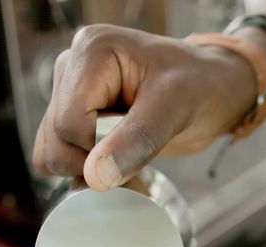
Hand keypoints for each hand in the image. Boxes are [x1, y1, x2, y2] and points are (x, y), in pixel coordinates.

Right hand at [32, 24, 256, 189]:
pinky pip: (59, 156)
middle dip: (92, 164)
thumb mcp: (177, 107)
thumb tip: (94, 176)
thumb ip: (137, 140)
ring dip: (87, 173)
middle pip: (54, 139)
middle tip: (138, 168)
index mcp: (93, 51)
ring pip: (50, 152)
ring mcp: (70, 93)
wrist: (215, 91)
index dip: (99, 151)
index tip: (138, 153)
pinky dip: (86, 173)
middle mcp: (72, 68)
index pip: (69, 122)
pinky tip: (118, 168)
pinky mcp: (75, 117)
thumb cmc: (202, 86)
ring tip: (130, 168)